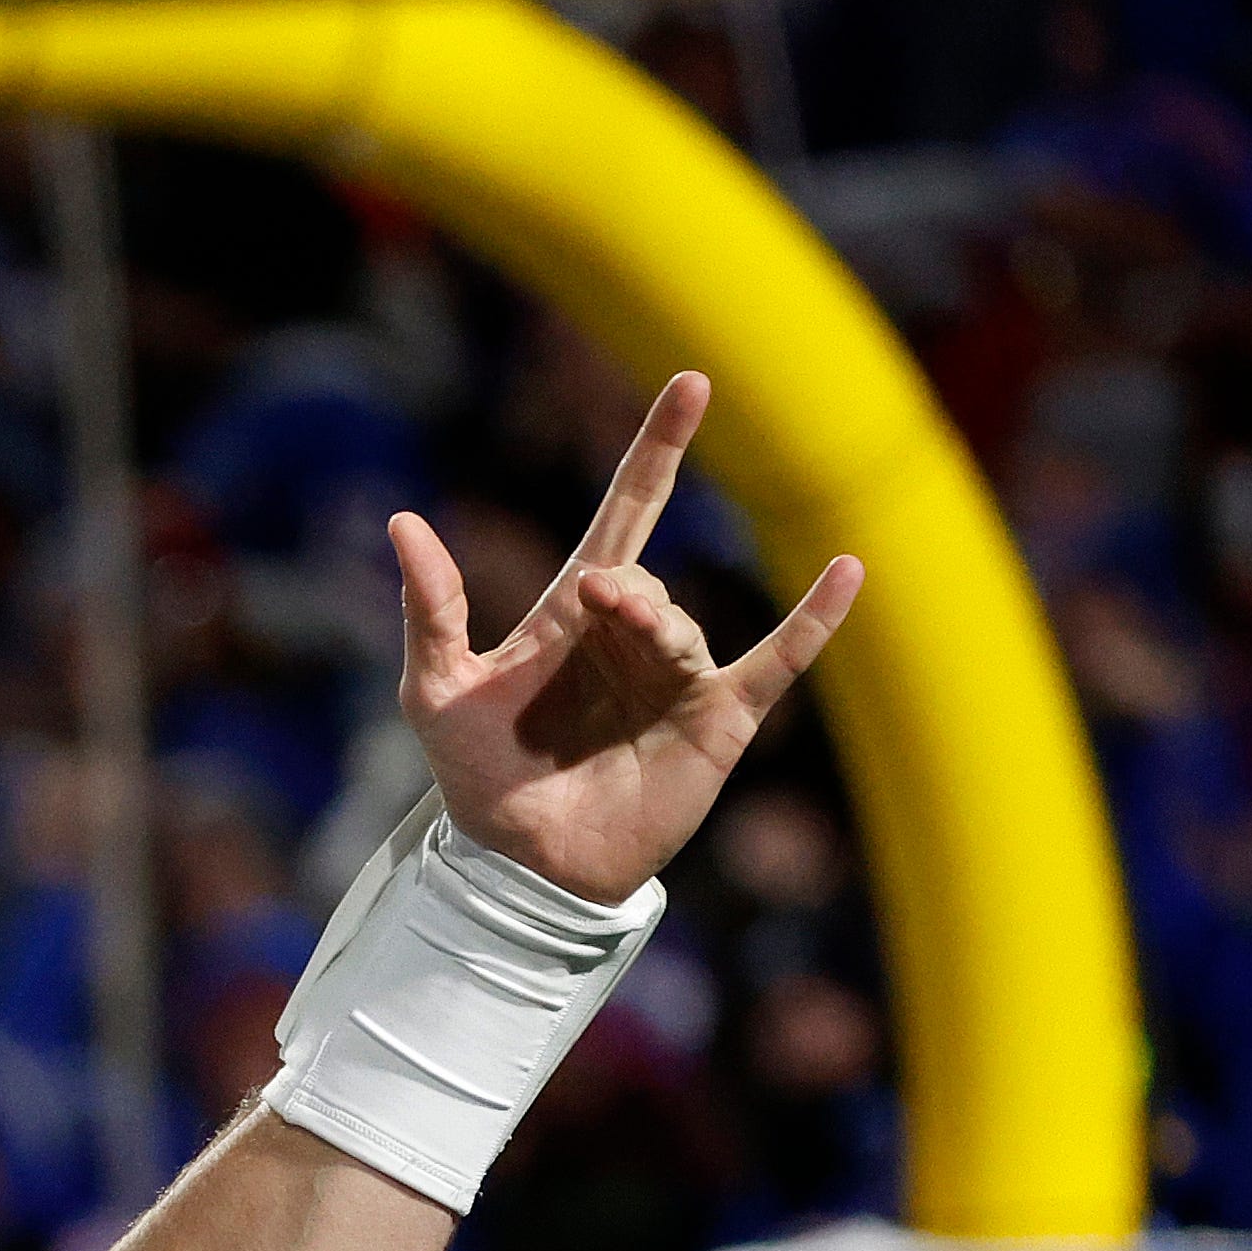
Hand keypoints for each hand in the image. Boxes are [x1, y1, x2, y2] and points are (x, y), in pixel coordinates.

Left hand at [392, 374, 859, 905]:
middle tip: (597, 601)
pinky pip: (776, 661)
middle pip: (645, 576)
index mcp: (573, 613)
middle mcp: (633, 635)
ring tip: (620, 661)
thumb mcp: (436, 691)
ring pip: (681, 625)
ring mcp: (678, 676)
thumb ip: (430, 609)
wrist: (520, 865)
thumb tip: (402, 522)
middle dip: (624, 588)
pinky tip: (849, 572)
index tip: (692, 385)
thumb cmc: (477, 778)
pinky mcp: (716, 721)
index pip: (625, 512)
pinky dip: (813, 620)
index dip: (657, 450)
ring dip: (652, 633)